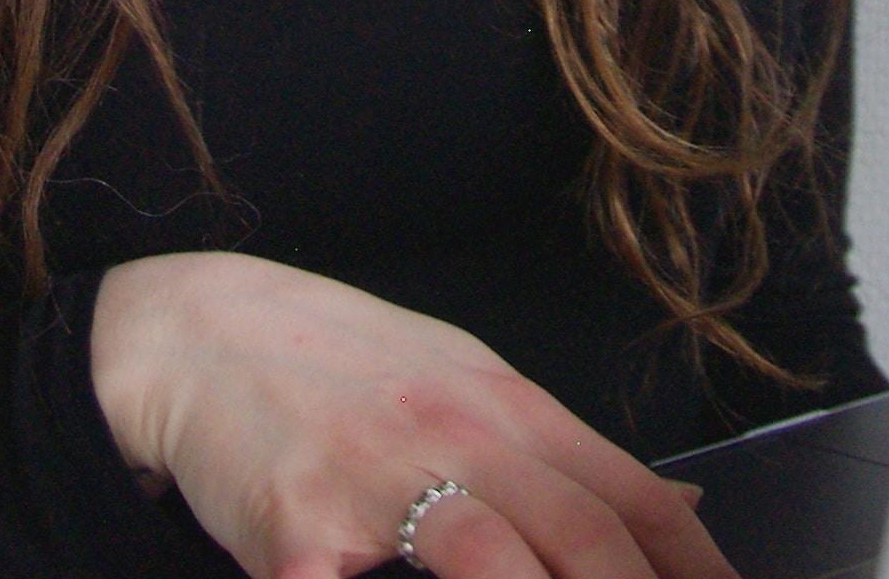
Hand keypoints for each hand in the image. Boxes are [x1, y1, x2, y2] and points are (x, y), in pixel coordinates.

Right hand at [90, 250, 741, 578]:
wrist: (193, 332)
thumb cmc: (331, 366)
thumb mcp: (460, 380)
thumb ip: (557, 452)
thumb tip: (674, 506)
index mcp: (500, 406)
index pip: (629, 493)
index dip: (694, 563)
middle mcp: (452, 436)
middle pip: (580, 535)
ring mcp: (375, 483)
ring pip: (491, 563)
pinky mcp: (297, 533)